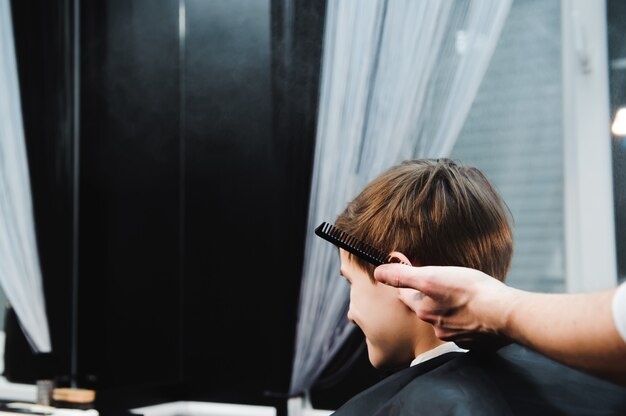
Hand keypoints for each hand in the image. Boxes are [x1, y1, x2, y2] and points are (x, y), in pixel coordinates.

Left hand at [375, 264, 516, 349]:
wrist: (506, 314)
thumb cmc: (470, 291)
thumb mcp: (433, 276)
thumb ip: (403, 276)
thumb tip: (378, 272)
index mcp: (424, 310)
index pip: (407, 296)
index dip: (410, 283)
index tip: (416, 274)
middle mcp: (437, 327)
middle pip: (427, 309)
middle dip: (432, 298)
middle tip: (443, 285)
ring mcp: (457, 337)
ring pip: (447, 320)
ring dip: (451, 310)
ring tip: (463, 298)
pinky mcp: (476, 342)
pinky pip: (467, 331)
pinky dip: (469, 322)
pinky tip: (478, 313)